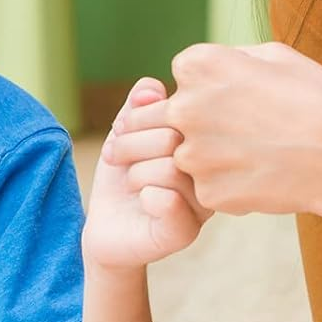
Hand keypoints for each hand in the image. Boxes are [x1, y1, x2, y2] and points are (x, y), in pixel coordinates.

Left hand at [85, 79, 210, 270]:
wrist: (108, 229)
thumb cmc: (125, 175)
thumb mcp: (129, 132)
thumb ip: (140, 106)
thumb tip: (150, 89)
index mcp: (204, 144)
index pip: (181, 111)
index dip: (142, 115)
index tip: (121, 128)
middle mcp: (213, 173)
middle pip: (176, 138)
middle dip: (133, 143)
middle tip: (117, 155)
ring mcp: (204, 204)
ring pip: (172, 169)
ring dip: (136, 172)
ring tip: (131, 182)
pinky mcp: (185, 232)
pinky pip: (170, 202)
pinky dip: (146, 195)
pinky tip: (143, 200)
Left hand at [107, 42, 321, 218]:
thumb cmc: (320, 100)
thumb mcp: (276, 56)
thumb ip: (230, 58)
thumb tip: (210, 67)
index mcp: (200, 65)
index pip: (182, 75)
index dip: (209, 86)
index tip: (238, 96)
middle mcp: (186, 107)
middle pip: (167, 118)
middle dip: (191, 124)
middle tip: (235, 132)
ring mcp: (194, 155)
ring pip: (187, 156)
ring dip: (210, 158)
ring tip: (257, 154)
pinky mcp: (208, 193)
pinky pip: (208, 187)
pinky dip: (229, 185)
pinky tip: (263, 177)